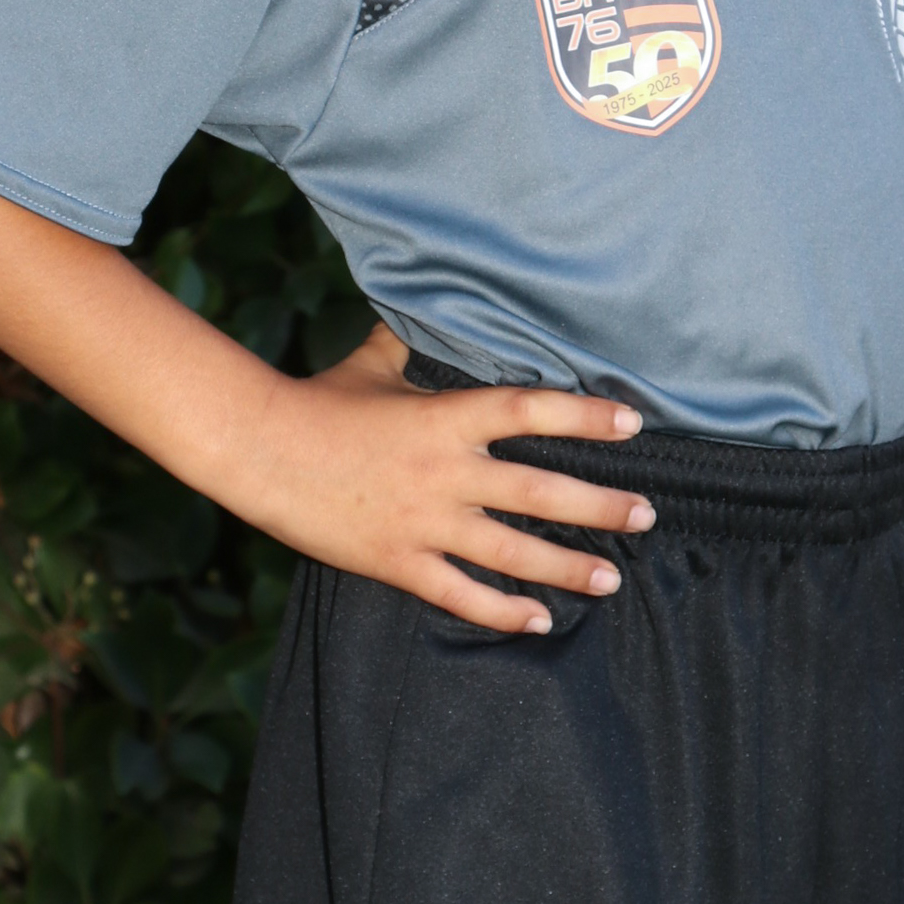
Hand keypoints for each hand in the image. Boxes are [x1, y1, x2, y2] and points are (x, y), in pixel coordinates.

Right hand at [0, 74, 652, 643]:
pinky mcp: (398, 562)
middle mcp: (446, 473)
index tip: (634, 421)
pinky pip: (461, 593)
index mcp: (447, 417)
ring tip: (612, 577)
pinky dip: (503, 611)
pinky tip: (540, 621)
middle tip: (648, 513)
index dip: (587, 417)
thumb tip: (442, 283)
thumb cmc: (320, 398)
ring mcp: (424, 522)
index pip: (534, 411)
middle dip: (600, 506)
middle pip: (540, 493)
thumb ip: (417, 333)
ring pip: (512, 552)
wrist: (256, 451)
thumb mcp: (375, 359)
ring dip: (567, 567)